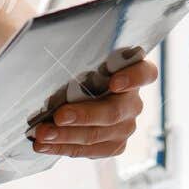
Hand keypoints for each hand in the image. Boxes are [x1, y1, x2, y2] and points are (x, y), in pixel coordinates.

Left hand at [31, 50, 156, 159]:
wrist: (71, 90)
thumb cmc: (75, 65)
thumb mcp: (77, 52)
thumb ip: (71, 45)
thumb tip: (48, 38)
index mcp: (133, 70)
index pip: (146, 73)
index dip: (133, 78)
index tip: (114, 83)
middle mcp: (133, 100)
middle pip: (115, 111)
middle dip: (85, 115)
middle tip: (59, 116)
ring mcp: (126, 125)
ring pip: (100, 134)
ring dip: (68, 136)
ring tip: (42, 134)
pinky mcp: (114, 144)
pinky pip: (91, 151)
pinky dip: (65, 147)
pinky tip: (45, 145)